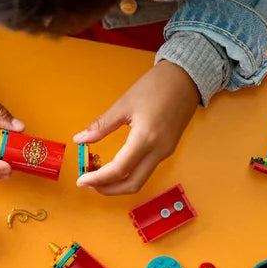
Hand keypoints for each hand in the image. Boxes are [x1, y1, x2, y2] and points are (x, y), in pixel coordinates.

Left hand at [73, 61, 199, 194]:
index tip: (82, 180)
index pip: (119, 169)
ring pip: (140, 179)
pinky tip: (116, 166)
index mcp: (145, 138)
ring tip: (99, 176)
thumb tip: (80, 140)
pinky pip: (147, 169)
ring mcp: (165, 152)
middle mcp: (158, 151)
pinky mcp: (168, 149)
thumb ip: (101, 126)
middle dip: (109, 189)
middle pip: (133, 184)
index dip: (98, 179)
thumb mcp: (124, 104)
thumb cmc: (156, 86)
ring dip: (119, 184)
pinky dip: (129, 174)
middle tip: (89, 184)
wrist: (186, 78)